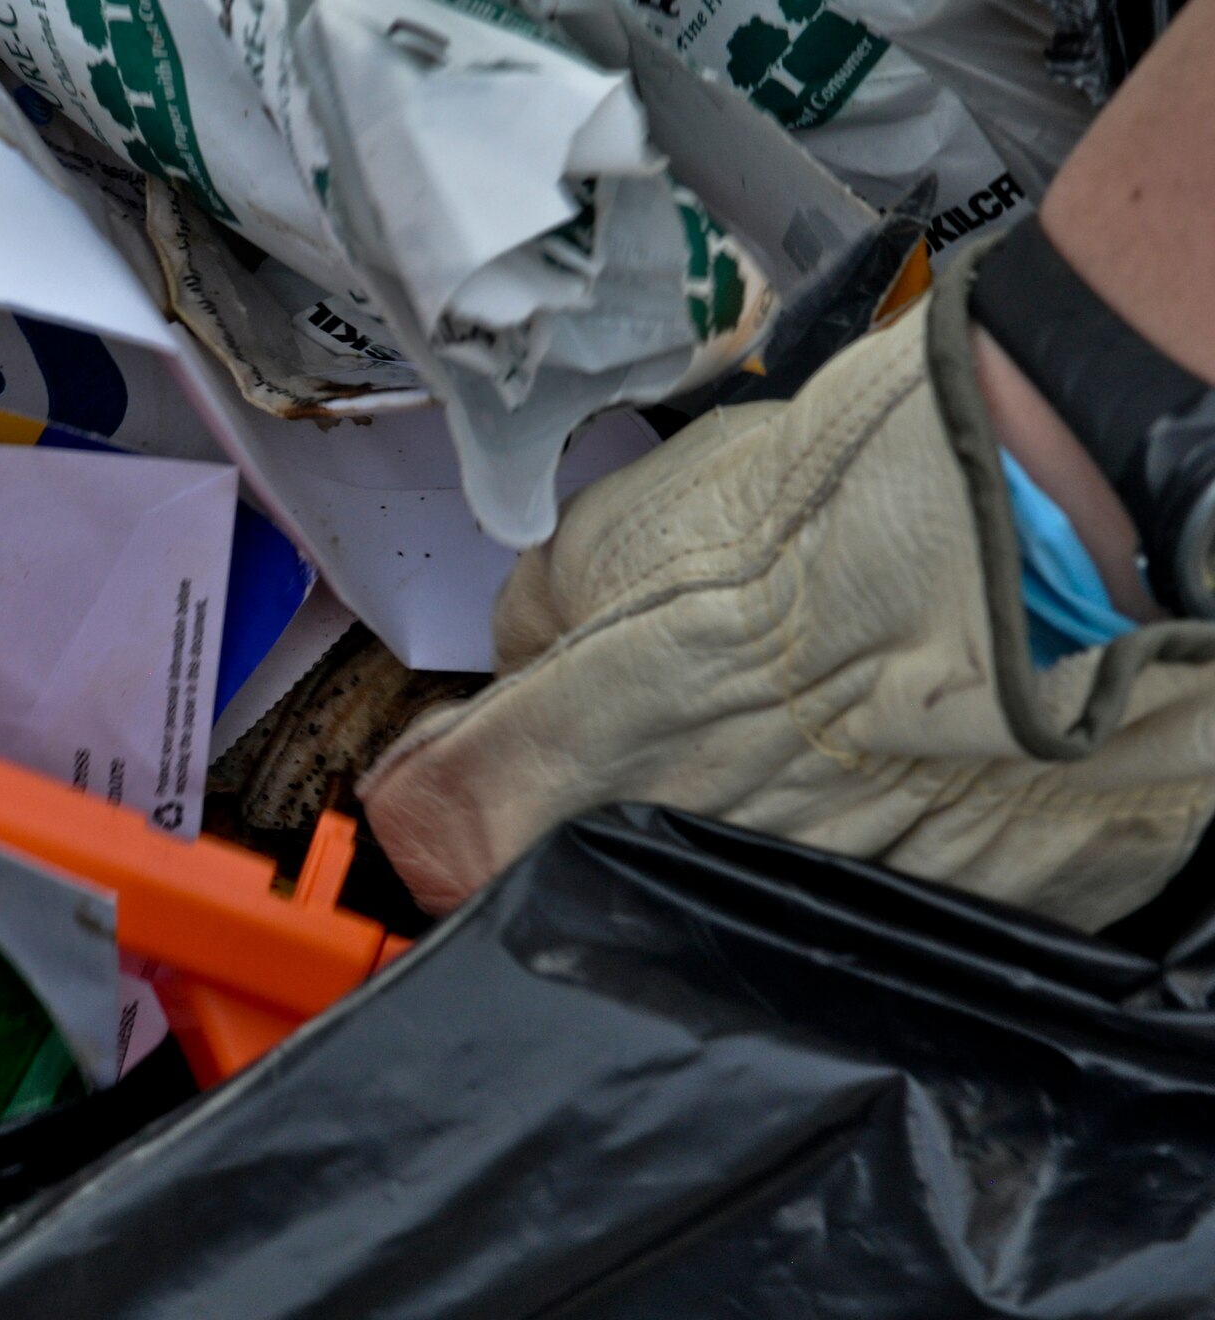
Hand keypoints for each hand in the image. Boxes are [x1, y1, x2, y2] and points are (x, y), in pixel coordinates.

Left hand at [362, 243, 1214, 930]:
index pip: (429, 827)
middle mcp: (654, 859)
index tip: (433, 755)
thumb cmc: (802, 521)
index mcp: (559, 773)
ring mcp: (775, 895)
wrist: (1005, 542)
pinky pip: (817, 887)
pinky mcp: (894, 905)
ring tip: (756, 721)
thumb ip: (535, 612)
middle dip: (551, 804)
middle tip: (608, 722)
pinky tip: (849, 758)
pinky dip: (813, 831)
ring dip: (692, 815)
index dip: (421, 784)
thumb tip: (525, 646)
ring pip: (690, 881)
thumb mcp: (606, 532)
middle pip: (553, 864)